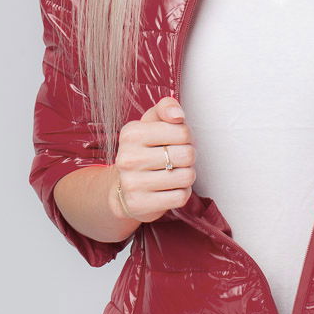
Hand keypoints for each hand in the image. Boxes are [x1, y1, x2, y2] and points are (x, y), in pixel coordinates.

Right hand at [109, 97, 197, 222]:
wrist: (124, 189)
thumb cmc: (145, 149)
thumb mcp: (151, 123)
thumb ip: (166, 108)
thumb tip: (178, 115)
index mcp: (131, 133)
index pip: (182, 131)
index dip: (187, 136)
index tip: (176, 141)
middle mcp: (127, 158)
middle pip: (187, 155)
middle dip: (188, 156)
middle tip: (177, 158)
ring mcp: (132, 184)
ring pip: (186, 177)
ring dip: (187, 175)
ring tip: (174, 173)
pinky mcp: (140, 205)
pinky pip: (181, 197)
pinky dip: (182, 192)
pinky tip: (170, 188)